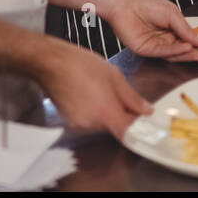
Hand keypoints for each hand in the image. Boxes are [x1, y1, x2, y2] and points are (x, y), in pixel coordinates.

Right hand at [34, 39, 154, 140]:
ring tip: (106, 90)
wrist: (51, 63)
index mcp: (105, 113)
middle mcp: (91, 124)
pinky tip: (93, 94)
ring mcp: (79, 124)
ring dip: (110, 112)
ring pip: (104, 123)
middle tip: (126, 97)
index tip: (145, 119)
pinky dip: (97, 111)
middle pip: (116, 127)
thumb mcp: (114, 76)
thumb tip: (146, 110)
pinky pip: (91, 120)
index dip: (139, 128)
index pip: (128, 134)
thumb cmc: (81, 65)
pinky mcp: (71, 121)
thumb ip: (131, 97)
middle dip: (125, 115)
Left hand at [107, 0, 197, 62]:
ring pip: (174, 54)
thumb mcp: (173, 14)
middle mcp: (164, 38)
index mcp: (171, 28)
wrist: (125, 1)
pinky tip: (185, 47)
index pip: (187, 40)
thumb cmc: (146, 2)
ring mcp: (155, 45)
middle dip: (194, 53)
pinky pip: (163, 52)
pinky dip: (175, 51)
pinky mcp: (145, 50)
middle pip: (182, 50)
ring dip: (187, 54)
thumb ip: (186, 29)